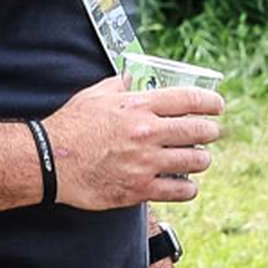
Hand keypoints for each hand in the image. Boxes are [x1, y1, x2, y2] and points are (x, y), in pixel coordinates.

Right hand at [43, 77, 222, 209]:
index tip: (218, 106)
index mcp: (139, 106)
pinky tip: (185, 184)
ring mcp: (146, 162)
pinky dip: (188, 187)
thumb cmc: (70, 126)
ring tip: (196, 159)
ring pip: (196, 161)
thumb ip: (118, 85)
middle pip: (200, 131)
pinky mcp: (141, 189)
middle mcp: (148, 133)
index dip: (211, 102)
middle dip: (210, 132)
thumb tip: (130, 76)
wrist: (49, 161)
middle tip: (209, 134)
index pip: (189, 99)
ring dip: (200, 160)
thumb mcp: (95, 95)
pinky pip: (182, 190)